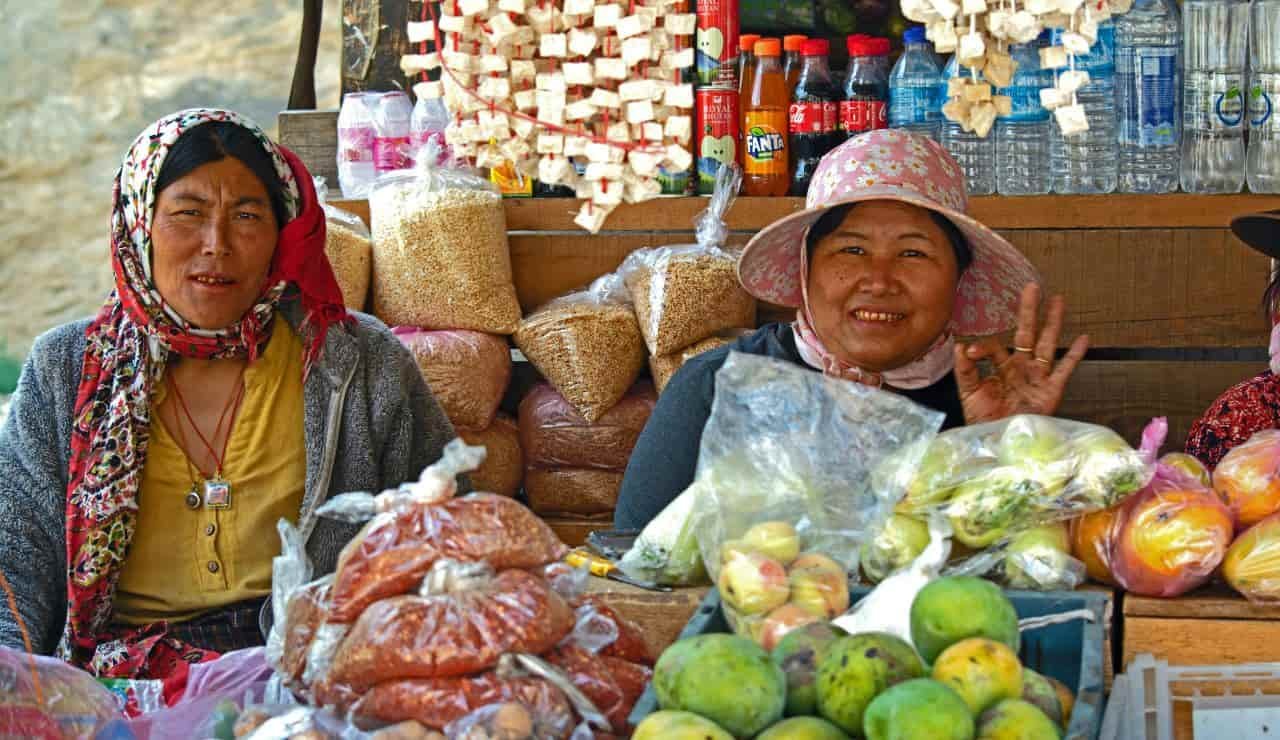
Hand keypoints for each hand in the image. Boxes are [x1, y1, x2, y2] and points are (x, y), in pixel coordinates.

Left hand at [954, 283, 1088, 424]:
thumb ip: (966, 371)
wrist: (999, 441)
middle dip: (1029, 311)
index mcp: (1000, 367)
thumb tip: (960, 347)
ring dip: (1053, 323)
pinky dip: (1074, 355)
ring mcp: (1038, 376)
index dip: (983, 348)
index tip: (971, 353)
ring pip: (1047, 344)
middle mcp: (1021, 367)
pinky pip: (1065, 369)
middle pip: (1026, 333)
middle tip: (1032, 287)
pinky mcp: (1051, 390)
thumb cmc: (984, 419)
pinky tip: (1083, 338)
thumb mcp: (969, 394)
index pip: (994, 347)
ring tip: (1058, 301)